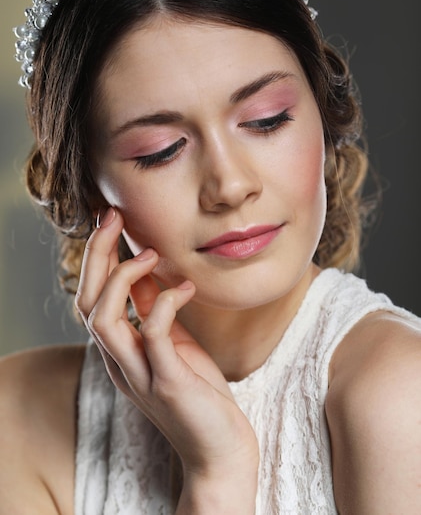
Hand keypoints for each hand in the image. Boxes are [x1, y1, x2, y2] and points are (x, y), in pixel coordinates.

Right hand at [75, 208, 258, 512]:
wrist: (221, 450)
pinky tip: (185, 288)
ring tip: (149, 252)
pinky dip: (163, 303)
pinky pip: (152, 336)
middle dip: (96, 255)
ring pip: (102, 321)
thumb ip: (152, 311)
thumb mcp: (172, 344)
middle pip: (86, 303)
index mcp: (119, 351)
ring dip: (120, 279)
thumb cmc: (199, 394)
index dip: (96, 257)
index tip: (111, 220)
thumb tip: (146, 271)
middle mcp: (119, 363)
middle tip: (113, 217)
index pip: (90, 297)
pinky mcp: (167, 384)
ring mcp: (140, 375)